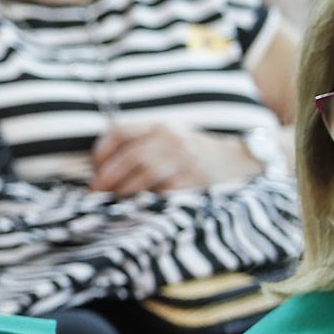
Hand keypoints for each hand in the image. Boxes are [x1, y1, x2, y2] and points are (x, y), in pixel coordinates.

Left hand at [91, 125, 262, 196]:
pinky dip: (148, 200)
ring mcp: (186, 159)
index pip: (120, 131)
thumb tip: (100, 167)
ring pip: (145, 174)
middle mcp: (172, 139)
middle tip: (96, 193)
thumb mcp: (168, 137)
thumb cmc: (192, 151)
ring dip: (123, 190)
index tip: (94, 168)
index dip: (102, 151)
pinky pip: (165, 191)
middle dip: (107, 177)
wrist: (239, 160)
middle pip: (130, 156)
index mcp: (160, 126)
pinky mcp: (197, 180)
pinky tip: (137, 207)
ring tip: (112, 202)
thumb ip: (140, 144)